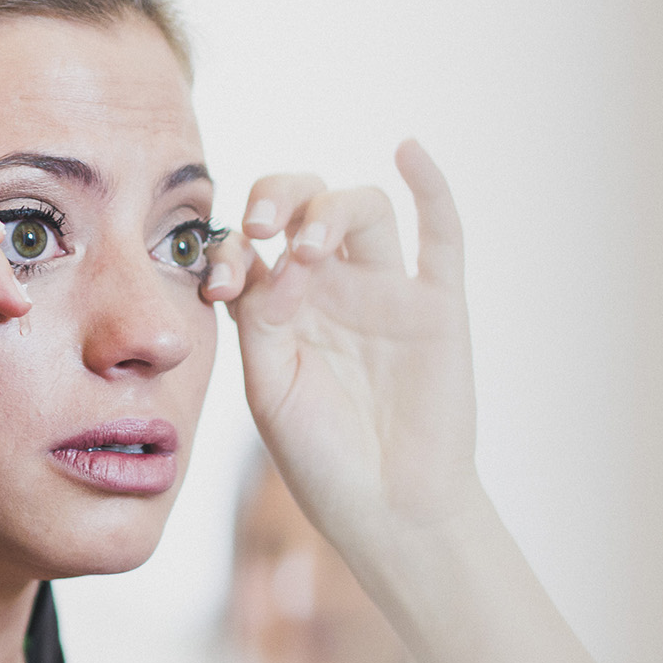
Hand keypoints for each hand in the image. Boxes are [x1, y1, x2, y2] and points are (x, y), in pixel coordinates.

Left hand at [211, 139, 482, 557]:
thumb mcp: (269, 388)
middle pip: (306, 203)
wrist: (387, 512)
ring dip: (331, 210)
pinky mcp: (438, 308)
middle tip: (263, 223)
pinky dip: (430, 186)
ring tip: (310, 248)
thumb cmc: (322, 458)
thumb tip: (271, 260)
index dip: (231, 245)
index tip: (221, 284)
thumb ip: (262, 320)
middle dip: (279, 196)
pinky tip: (407, 150)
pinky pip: (441, 236)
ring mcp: (386, 293)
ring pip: (363, 209)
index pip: (252, 242)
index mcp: (281, 306)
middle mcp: (332, 287)